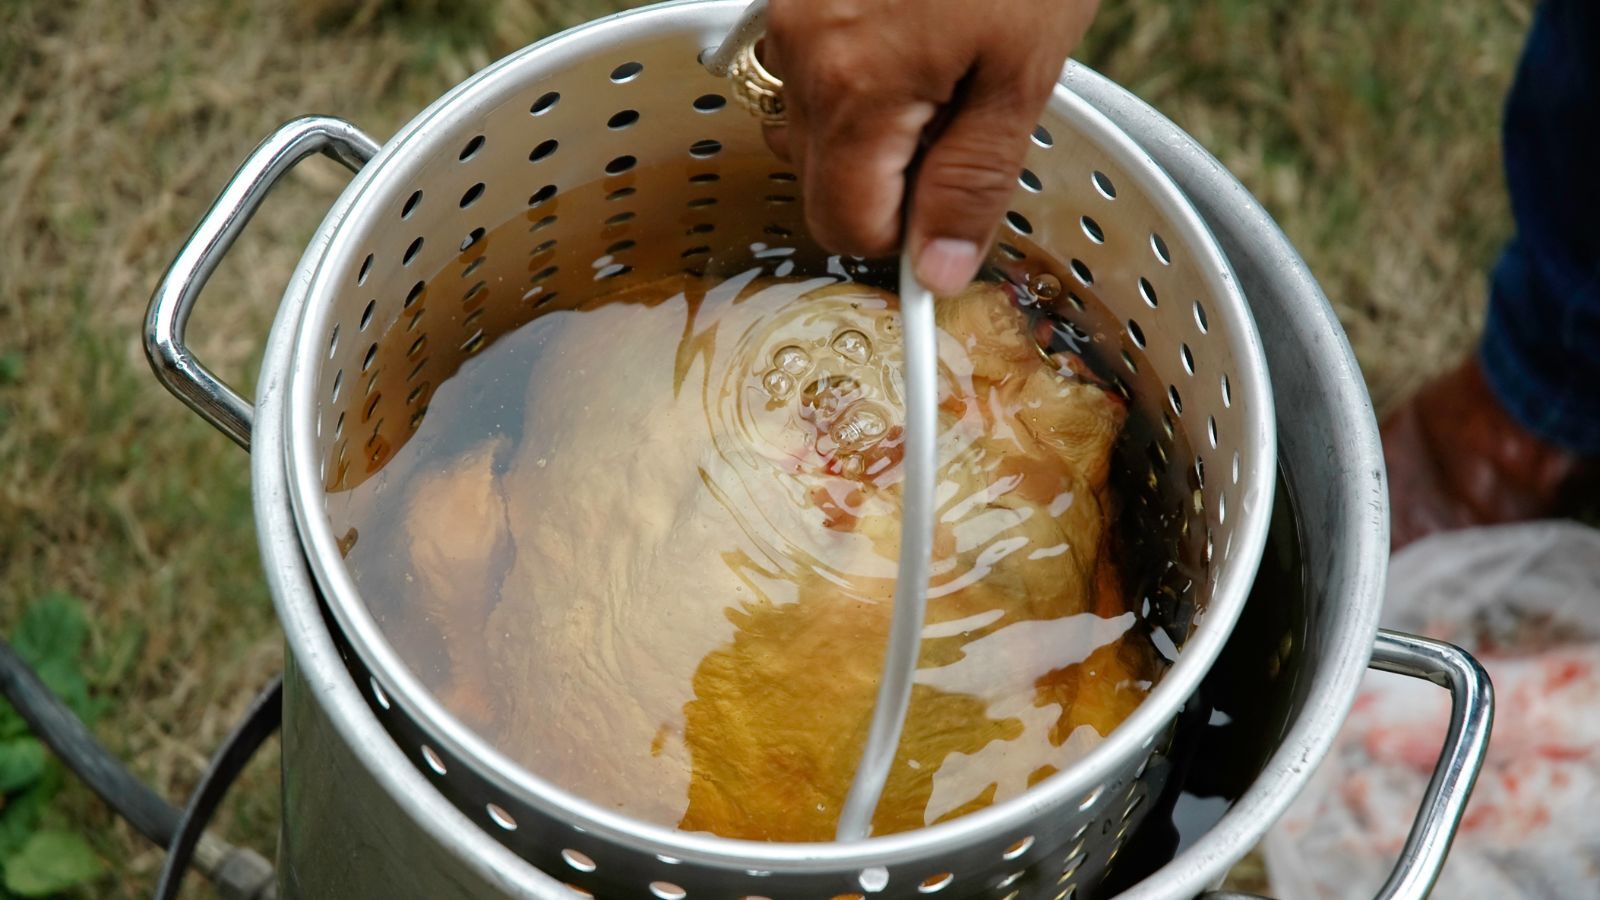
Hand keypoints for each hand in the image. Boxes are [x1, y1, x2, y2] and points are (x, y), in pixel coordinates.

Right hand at [763, 0, 1099, 294]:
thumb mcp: (1022, 68)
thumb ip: (973, 179)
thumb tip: (936, 271)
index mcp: (856, 85)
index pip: (846, 224)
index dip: (905, 233)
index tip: (951, 210)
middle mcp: (801, 50)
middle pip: (820, 177)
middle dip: (888, 174)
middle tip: (962, 117)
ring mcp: (787, 9)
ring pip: (809, 121)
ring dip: (867, 123)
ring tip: (938, 62)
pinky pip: (806, 62)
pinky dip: (853, 70)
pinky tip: (910, 28)